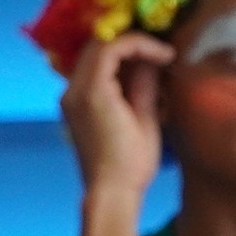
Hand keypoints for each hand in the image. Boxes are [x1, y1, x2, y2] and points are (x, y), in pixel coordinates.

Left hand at [60, 32, 171, 200]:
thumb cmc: (132, 162)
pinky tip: (131, 76)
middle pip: (96, 46)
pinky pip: (88, 73)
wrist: (108, 192)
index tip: (166, 54)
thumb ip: (145, 84)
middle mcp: (73, 89)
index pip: (111, 46)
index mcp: (93, 92)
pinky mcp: (72, 106)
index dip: (141, 43)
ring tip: (148, 61)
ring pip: (90, 57)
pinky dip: (109, 67)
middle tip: (157, 52)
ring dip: (118, 53)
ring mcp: (69, 97)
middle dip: (129, 43)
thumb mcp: (146, 120)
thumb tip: (153, 60)